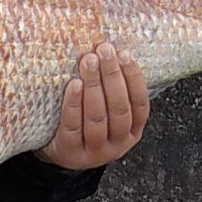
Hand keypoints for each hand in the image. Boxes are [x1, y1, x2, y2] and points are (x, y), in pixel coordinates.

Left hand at [34, 42, 148, 170]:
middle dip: (112, 76)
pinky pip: (73, 125)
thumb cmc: (87, 123)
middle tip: (104, 50)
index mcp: (133, 132)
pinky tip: (74, 84)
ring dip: (94, 86)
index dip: (134, 78)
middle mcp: (118, 144)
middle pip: (119, 109)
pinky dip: (74, 103)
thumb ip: (114, 89)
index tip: (124, 54)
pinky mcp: (70, 152)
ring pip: (97, 118)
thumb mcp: (108, 112)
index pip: (139, 104)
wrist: (61, 153)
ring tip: (88, 60)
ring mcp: (95, 151)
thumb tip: (113, 48)